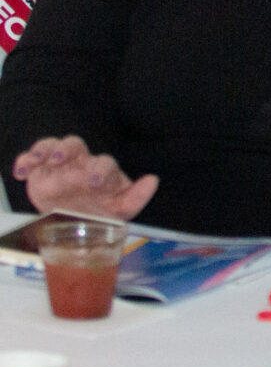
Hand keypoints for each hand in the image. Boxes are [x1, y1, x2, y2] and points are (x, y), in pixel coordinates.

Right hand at [13, 136, 158, 218]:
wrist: (76, 221)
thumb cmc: (101, 211)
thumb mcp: (121, 209)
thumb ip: (136, 196)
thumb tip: (153, 181)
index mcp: (102, 170)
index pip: (103, 163)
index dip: (100, 169)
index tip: (94, 182)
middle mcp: (80, 163)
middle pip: (75, 145)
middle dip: (67, 149)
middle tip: (60, 159)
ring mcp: (59, 165)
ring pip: (53, 146)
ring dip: (46, 149)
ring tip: (40, 159)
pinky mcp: (39, 172)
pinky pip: (31, 160)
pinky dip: (25, 161)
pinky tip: (21, 172)